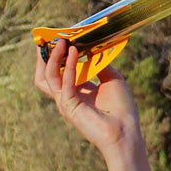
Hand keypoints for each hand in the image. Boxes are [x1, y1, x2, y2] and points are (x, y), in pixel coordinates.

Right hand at [34, 39, 141, 157]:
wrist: (126, 132)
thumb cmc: (121, 109)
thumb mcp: (112, 79)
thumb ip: (100, 65)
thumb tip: (92, 49)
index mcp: (77, 91)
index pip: (60, 71)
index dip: (58, 55)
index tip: (61, 39)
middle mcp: (67, 97)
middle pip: (45, 75)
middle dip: (45, 57)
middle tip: (49, 39)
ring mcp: (65, 103)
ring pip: (47, 78)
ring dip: (53, 58)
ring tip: (61, 42)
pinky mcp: (69, 107)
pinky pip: (62, 84)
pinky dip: (66, 67)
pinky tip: (72, 54)